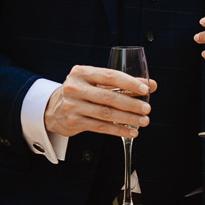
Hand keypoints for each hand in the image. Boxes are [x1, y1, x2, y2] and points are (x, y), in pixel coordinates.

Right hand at [43, 64, 157, 138]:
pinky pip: (100, 127)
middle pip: (109, 97)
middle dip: (131, 104)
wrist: (53, 108)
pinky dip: (118, 130)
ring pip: (106, 114)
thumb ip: (122, 82)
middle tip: (147, 109)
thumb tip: (151, 85)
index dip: (129, 83)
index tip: (145, 90)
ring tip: (143, 121)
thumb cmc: (82, 91)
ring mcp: (73, 106)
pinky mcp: (74, 122)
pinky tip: (131, 131)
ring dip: (127, 119)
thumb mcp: (97, 81)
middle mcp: (75, 88)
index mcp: (82, 72)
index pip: (110, 76)